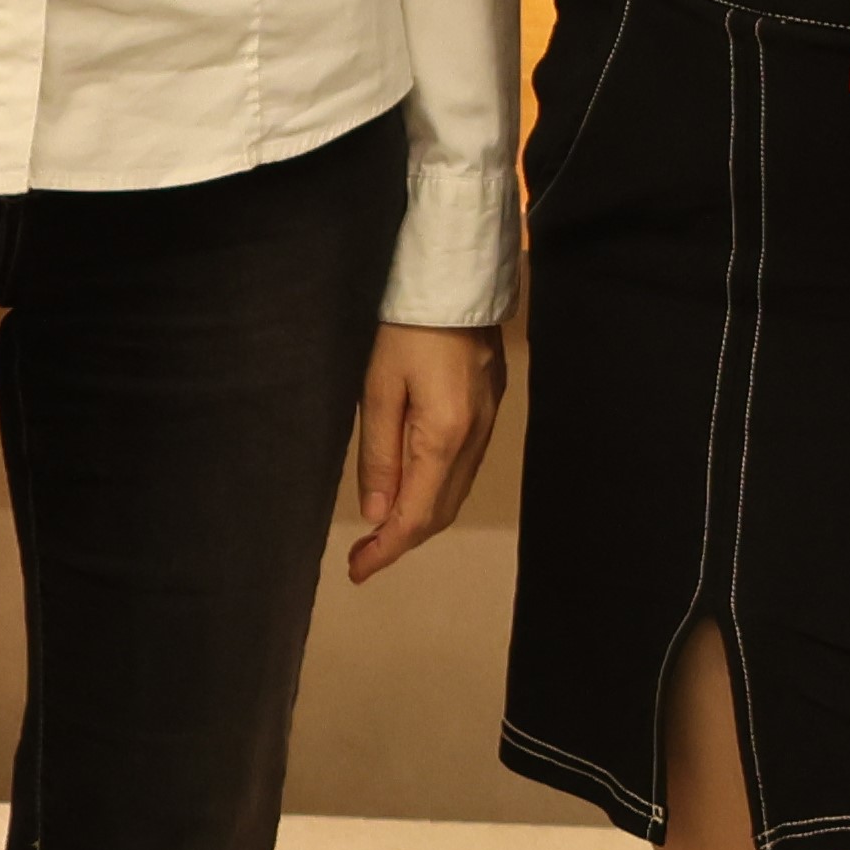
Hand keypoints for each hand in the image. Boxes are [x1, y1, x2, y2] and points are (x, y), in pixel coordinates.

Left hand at [339, 320, 505, 581]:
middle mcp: (476, 436)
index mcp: (445, 435)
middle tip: (363, 557)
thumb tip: (378, 515)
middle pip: (441, 510)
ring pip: (456, 491)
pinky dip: (437, 490)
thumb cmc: (406, 327)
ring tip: (382, 531)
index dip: (387, 549)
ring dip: (420, 518)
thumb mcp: (378, 389)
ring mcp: (490, 421)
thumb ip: (380, 455)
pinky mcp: (491, 405)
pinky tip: (413, 488)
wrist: (453, 279)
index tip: (358, 570)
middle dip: (402, 541)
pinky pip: (465, 466)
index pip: (416, 513)